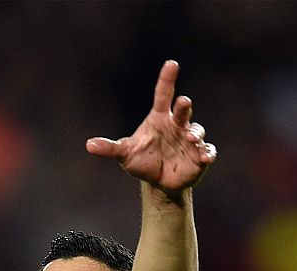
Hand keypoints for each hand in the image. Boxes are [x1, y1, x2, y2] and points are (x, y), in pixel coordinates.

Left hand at [86, 61, 215, 192]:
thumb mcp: (125, 154)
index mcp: (160, 118)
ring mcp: (190, 140)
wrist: (158, 182)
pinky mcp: (199, 156)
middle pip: (182, 111)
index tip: (171, 64)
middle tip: (183, 102)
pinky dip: (208, 153)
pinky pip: (208, 151)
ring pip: (196, 131)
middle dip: (183, 106)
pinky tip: (205, 157)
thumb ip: (110, 148)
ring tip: (189, 138)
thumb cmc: (143, 161)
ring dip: (195, 133)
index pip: (164, 94)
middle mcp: (177, 125)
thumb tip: (88, 145)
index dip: (167, 79)